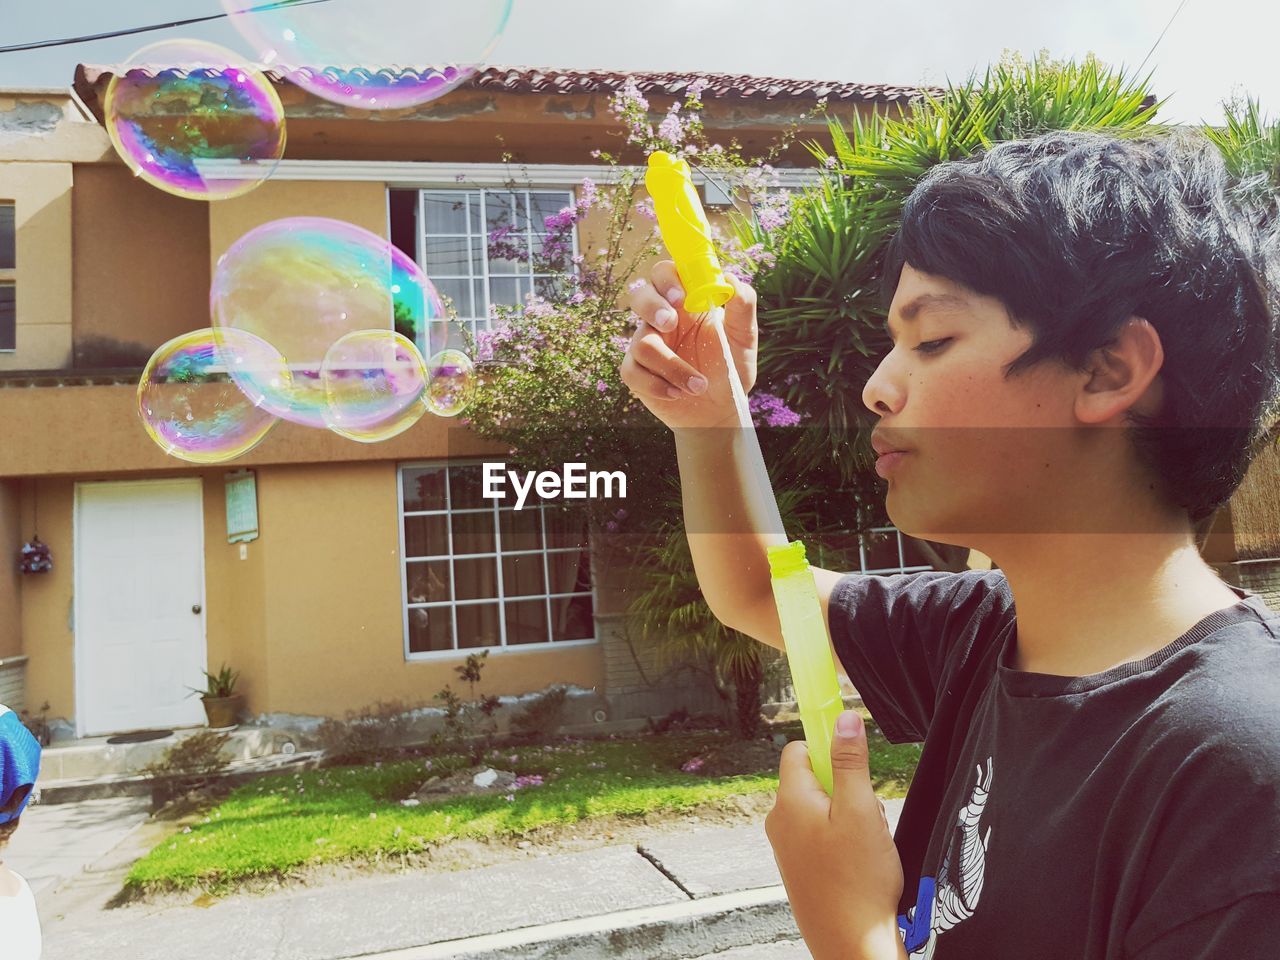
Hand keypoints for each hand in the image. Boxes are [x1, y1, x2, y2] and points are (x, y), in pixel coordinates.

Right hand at [620, 260, 757, 430]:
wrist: (721, 410)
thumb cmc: (731, 368)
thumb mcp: (744, 337)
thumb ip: (742, 306)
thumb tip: (729, 279)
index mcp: (686, 303)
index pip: (666, 274)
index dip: (667, 278)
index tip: (682, 294)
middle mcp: (662, 320)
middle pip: (639, 296)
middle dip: (652, 306)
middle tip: (670, 322)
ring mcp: (647, 345)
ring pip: (642, 343)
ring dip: (672, 367)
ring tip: (700, 385)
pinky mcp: (637, 372)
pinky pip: (631, 371)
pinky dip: (656, 385)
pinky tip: (678, 394)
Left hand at [765, 710, 907, 959]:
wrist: (851, 944)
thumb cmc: (857, 883)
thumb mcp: (861, 811)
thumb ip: (851, 762)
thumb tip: (843, 719)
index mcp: (790, 800)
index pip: (798, 749)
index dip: (826, 748)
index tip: (852, 760)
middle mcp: (780, 820)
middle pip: (815, 780)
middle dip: (847, 790)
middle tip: (867, 817)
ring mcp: (787, 846)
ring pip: (823, 809)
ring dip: (850, 818)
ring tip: (867, 847)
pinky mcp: (799, 866)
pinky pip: (823, 836)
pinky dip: (844, 842)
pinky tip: (860, 864)